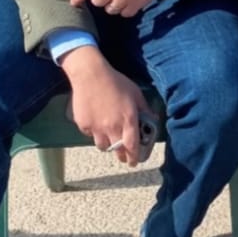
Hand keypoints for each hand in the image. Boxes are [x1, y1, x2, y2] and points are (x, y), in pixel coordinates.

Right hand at [61, 47, 154, 165]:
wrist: (90, 75)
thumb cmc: (116, 82)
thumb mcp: (136, 93)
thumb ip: (145, 108)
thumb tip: (153, 119)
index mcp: (128, 121)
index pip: (132, 146)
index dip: (134, 157)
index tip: (134, 161)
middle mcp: (112, 128)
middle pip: (117, 151)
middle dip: (122, 155)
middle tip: (123, 155)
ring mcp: (97, 128)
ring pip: (103, 146)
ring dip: (108, 145)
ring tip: (109, 139)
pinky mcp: (84, 125)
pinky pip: (90, 135)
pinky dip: (94, 133)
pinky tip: (96, 123)